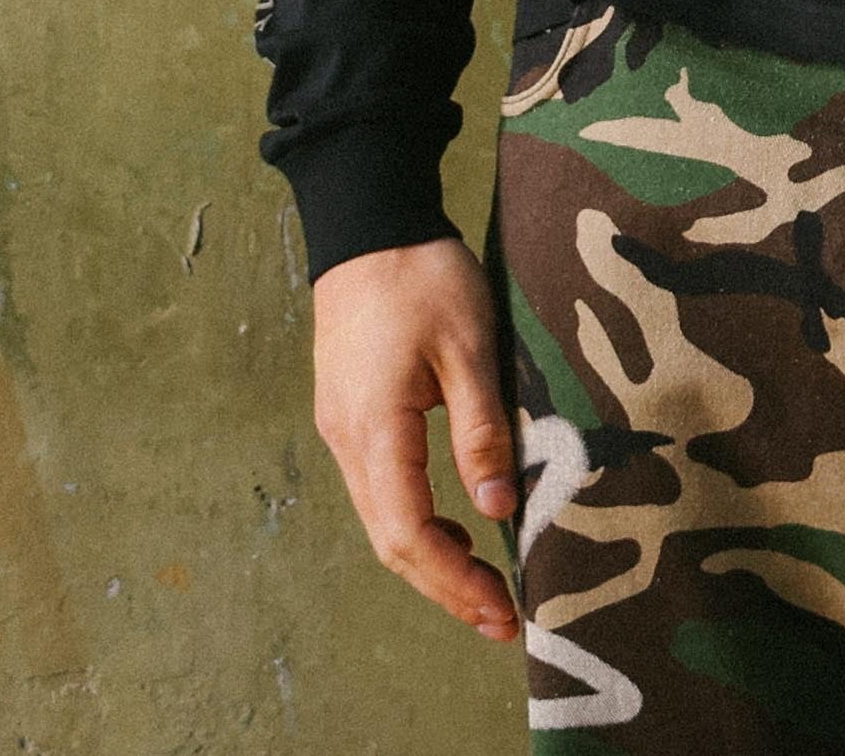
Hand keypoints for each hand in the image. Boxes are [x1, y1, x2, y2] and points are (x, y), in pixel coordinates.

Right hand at [310, 238, 521, 639]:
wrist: (368, 222)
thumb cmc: (423, 275)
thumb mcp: (469, 347)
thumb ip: (480, 430)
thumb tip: (495, 508)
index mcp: (375, 428)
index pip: (410, 531)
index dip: (454, 579)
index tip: (502, 609)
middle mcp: (347, 440)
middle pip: (390, 540)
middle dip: (445, 587)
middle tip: (500, 621)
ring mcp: (342, 429)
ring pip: (381, 519)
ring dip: (431, 560)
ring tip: (485, 590)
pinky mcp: (349, 415)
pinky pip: (379, 490)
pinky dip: (416, 523)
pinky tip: (456, 526)